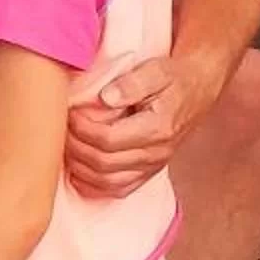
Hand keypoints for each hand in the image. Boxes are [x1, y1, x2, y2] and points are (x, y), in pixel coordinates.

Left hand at [67, 48, 226, 196]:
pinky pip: (119, 189)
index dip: (82, 130)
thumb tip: (105, 97)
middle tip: (61, 130)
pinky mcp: (149, 172)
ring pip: (109, 182)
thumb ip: (132, 83)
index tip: (69, 114)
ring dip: (81, 169)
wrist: (198, 89)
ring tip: (65, 148)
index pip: (109, 139)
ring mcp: (154, 166)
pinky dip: (95, 185)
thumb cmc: (174, 77)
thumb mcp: (157, 70)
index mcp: (159, 128)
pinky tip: (79, 171)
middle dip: (76, 148)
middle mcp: (157, 153)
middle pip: (104, 163)